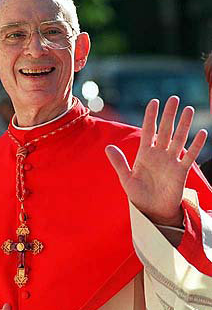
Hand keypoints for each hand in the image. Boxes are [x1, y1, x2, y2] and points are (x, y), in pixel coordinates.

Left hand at [105, 96, 206, 226]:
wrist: (153, 211)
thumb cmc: (139, 195)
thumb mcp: (126, 179)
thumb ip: (119, 163)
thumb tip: (108, 147)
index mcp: (145, 154)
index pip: (149, 131)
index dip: (151, 117)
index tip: (154, 102)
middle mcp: (159, 155)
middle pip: (165, 130)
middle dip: (169, 115)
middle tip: (174, 98)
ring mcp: (171, 162)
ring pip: (179, 139)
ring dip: (184, 125)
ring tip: (188, 109)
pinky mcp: (181, 171)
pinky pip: (189, 156)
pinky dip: (196, 146)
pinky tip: (201, 133)